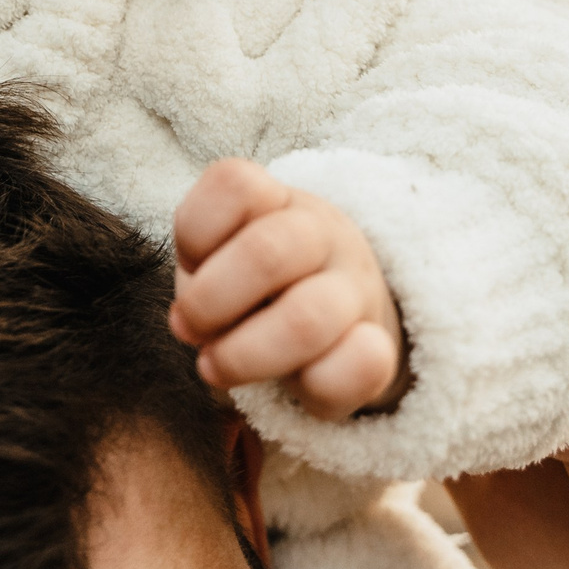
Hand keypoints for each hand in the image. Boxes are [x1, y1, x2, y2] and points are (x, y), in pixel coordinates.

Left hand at [169, 159, 407, 420]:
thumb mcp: (217, 257)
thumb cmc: (252, 283)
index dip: (194, 237)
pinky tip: (296, 382)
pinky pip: (363, 366)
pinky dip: (320, 383)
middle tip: (189, 330)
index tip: (191, 265)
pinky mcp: (380, 348)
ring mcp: (355, 288)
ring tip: (216, 367)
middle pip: (266, 252)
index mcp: (276, 200)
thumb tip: (188, 323)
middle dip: (209, 302)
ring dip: (245, 355)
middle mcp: (322, 234)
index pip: (235, 185)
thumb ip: (198, 274)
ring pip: (307, 319)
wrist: (334, 311)